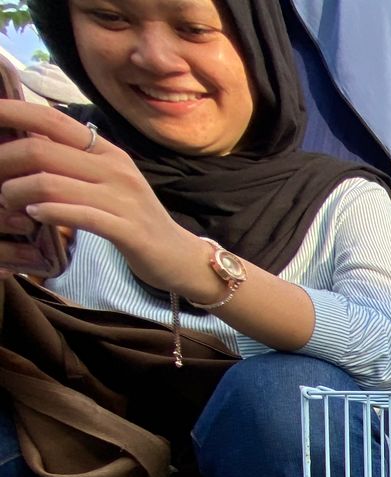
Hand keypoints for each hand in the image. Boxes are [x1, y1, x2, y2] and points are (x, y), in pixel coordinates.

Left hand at [0, 100, 214, 297]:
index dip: (12, 111)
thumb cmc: (133, 219)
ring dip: (16, 193)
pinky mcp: (127, 230)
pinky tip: (34, 216)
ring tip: (7, 203)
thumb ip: (72, 162)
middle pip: (41, 151)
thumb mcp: (105, 182)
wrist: (180, 256)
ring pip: (50, 184)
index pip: (52, 119)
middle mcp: (115, 169)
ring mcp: (123, 199)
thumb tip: (26, 141)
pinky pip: (77, 215)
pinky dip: (47, 213)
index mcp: (107, 151)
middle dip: (3, 162)